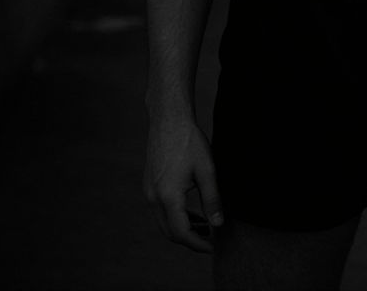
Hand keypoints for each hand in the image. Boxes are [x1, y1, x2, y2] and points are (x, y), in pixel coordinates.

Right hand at [144, 112, 223, 252]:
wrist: (169, 119)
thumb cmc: (189, 141)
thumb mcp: (207, 170)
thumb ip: (212, 199)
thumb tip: (218, 223)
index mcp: (168, 196)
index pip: (182, 233)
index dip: (199, 244)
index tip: (214, 246)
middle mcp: (154, 197)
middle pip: (170, 232)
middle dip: (191, 240)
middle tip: (211, 240)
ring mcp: (148, 192)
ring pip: (164, 223)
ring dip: (183, 229)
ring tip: (205, 228)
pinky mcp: (149, 185)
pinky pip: (160, 211)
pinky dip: (175, 217)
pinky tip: (192, 213)